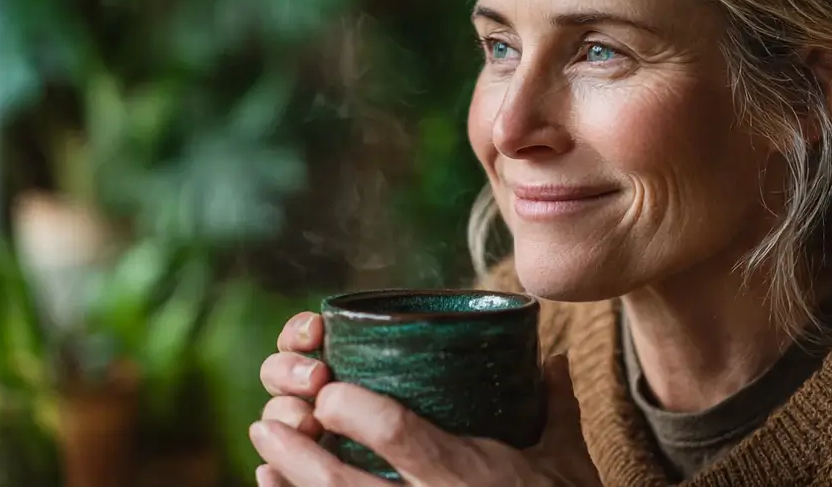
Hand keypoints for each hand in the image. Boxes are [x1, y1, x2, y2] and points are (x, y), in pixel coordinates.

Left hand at [254, 312, 599, 485]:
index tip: (330, 390)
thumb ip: (554, 406)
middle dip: (298, 450)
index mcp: (462, 474)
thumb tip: (551, 356)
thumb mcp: (566, 461)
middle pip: (342, 482)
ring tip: (265, 454)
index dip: (351, 408)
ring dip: (290, 483)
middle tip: (270, 419)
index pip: (394, 432)